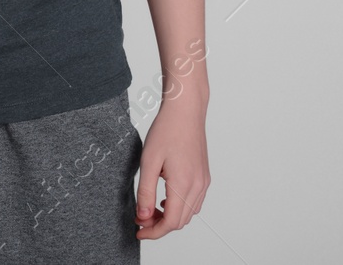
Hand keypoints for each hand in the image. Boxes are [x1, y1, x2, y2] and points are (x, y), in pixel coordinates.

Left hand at [134, 96, 209, 239]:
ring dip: (170, 217)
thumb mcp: (148, 162)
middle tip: (140, 218)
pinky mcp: (204, 176)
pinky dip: (180, 206)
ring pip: (189, 213)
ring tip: (150, 208)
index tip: (138, 231)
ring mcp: (204, 182)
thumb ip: (146, 192)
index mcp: (184, 184)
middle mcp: (198, 186)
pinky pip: (194, 201)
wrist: (185, 111)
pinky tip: (165, 198)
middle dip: (160, 225)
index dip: (154, 231)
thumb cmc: (166, 130)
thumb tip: (143, 217)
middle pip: (181, 221)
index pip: (171, 222)